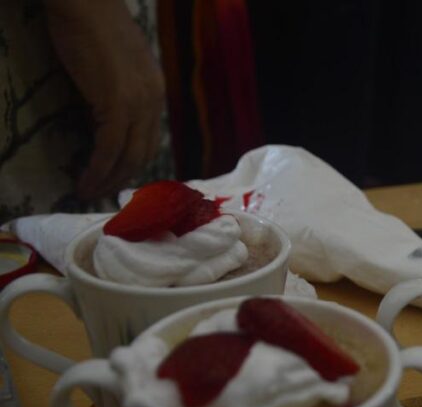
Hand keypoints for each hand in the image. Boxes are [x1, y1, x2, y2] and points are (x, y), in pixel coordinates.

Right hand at [47, 0, 164, 199]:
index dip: (133, 162)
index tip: (116, 177)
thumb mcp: (117, 65)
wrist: (85, 3)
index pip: (150, 138)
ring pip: (128, 156)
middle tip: (102, 192)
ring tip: (88, 192)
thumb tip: (109, 113)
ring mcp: (139, 104)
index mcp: (156, 91)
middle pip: (144, 153)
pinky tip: (84, 180)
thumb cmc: (93, 27)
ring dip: (108, 180)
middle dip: (122, 178)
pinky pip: (110, 149)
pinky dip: (98, 169)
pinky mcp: (118, 105)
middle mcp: (154, 101)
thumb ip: (122, 90)